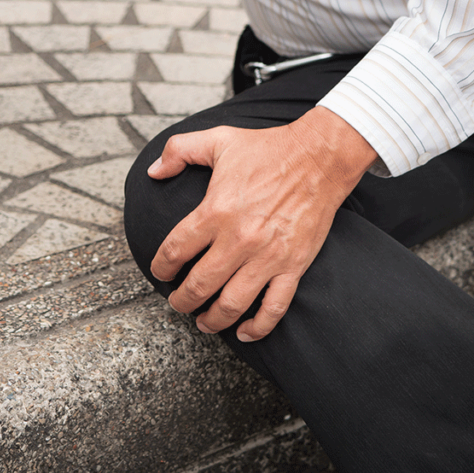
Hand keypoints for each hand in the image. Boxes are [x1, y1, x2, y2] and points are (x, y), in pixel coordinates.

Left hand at [147, 106, 376, 341]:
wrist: (320, 157)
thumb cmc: (268, 148)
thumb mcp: (217, 140)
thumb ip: (179, 150)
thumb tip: (153, 172)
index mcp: (216, 210)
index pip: (176, 250)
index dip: (161, 266)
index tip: (159, 272)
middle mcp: (239, 239)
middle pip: (199, 285)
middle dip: (181, 300)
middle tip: (176, 302)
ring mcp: (268, 257)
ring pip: (232, 304)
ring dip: (212, 320)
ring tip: (202, 322)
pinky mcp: (293, 266)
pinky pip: (274, 307)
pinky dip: (258, 327)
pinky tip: (244, 332)